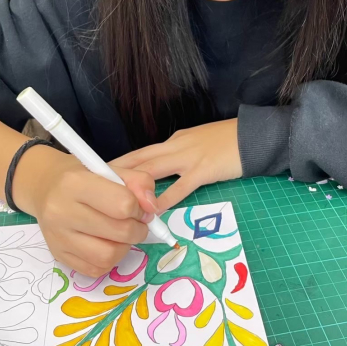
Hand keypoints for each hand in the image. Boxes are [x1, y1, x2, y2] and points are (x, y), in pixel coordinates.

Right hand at [13, 146, 157, 277]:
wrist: (45, 188)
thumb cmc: (82, 176)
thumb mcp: (110, 169)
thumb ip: (138, 182)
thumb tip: (152, 208)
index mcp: (76, 183)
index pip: (123, 204)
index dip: (139, 207)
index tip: (138, 205)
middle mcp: (62, 211)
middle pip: (119, 232)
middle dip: (137, 229)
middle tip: (135, 222)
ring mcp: (58, 237)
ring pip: (108, 256)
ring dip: (124, 247)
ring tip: (121, 234)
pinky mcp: (58, 256)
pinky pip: (96, 269)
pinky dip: (109, 260)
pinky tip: (106, 243)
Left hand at [109, 118, 241, 211]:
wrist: (253, 136)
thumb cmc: (227, 142)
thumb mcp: (197, 144)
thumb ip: (179, 156)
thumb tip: (162, 175)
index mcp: (173, 142)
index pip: (141, 153)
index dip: (120, 164)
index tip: (100, 174)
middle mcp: (175, 147)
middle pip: (139, 160)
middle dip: (115, 173)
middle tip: (93, 185)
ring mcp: (188, 158)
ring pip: (152, 170)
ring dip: (133, 185)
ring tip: (114, 198)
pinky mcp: (203, 170)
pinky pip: (180, 186)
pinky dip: (165, 198)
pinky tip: (154, 209)